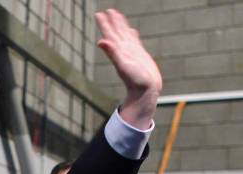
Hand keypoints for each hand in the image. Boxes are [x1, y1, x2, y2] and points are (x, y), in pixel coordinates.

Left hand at [94, 9, 161, 128]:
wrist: (146, 91)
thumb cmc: (136, 81)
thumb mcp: (123, 65)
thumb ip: (112, 53)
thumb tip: (101, 41)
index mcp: (119, 51)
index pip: (109, 34)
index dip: (104, 24)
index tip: (98, 14)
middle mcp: (124, 50)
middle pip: (116, 32)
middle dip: (111, 22)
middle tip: (106, 11)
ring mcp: (132, 52)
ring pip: (125, 35)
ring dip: (121, 25)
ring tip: (117, 15)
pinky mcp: (140, 55)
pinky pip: (134, 41)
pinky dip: (132, 35)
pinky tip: (131, 31)